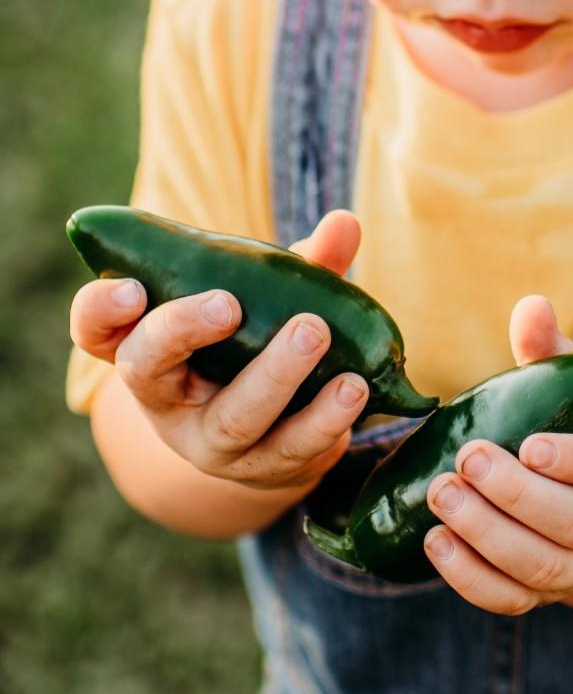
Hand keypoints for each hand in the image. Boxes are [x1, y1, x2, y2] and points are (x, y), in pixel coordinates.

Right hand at [69, 210, 368, 490]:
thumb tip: (344, 223)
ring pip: (233, 419)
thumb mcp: (263, 305)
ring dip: (276, 375)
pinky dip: (326, 417)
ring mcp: (214, 444)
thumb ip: (297, 268)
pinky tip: (354, 386)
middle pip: (148, 371)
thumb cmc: (258, 350)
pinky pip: (292, 449)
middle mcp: (168, 402)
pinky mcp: (265, 470)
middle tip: (229, 302)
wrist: (282, 432)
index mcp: (150, 351)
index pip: (96, 332)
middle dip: (183, 331)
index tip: (131, 286)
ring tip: (317, 333)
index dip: (99, 310)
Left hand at [423, 296, 572, 613]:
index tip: (529, 442)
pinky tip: (435, 541)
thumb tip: (530, 304)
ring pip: (542, 568)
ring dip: (487, 534)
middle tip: (467, 458)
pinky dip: (471, 578)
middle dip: (517, 494)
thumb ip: (552, 356)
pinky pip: (510, 601)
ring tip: (440, 494)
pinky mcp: (541, 595)